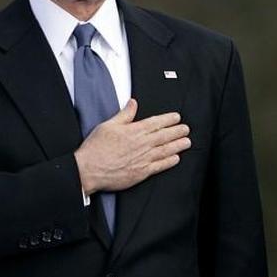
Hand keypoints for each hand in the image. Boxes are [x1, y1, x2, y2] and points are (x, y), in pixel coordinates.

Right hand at [73, 99, 190, 194]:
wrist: (89, 170)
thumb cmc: (95, 149)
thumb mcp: (108, 126)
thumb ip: (124, 115)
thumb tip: (132, 103)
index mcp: (134, 131)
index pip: (156, 122)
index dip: (168, 119)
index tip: (176, 117)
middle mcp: (141, 144)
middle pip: (164, 135)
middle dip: (177, 131)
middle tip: (186, 129)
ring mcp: (143, 159)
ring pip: (166, 150)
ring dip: (178, 145)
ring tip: (187, 142)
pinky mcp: (141, 172)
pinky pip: (160, 166)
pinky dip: (169, 161)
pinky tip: (176, 158)